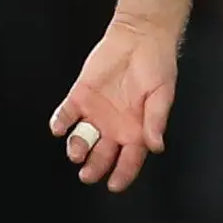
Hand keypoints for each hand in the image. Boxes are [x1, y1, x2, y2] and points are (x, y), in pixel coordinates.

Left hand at [50, 14, 178, 193]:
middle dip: (94, 167)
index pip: (130, 158)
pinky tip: (59, 128)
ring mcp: (96, 112)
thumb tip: (156, 146)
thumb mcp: (162, 94)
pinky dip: (60, 122)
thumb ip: (156, 120)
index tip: (114, 185)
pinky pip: (66, 114)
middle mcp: (115, 125)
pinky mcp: (80, 96)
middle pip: (102, 154)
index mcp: (137, 128)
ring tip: (76, 151)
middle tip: (87, 175)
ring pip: (82, 139)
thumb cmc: (157, 65)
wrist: (139, 37)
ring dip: (77, 148)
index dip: (123, 173)